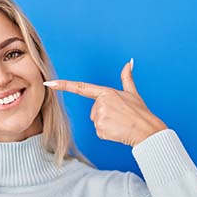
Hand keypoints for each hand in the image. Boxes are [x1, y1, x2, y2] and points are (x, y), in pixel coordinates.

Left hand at [43, 59, 167, 146]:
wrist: (147, 130)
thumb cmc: (140, 113)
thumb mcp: (133, 93)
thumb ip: (127, 78)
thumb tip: (129, 62)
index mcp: (106, 92)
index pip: (81, 88)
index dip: (63, 85)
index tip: (49, 83)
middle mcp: (101, 102)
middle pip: (93, 111)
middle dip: (104, 115)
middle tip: (119, 117)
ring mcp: (100, 115)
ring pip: (96, 122)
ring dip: (106, 125)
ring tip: (120, 123)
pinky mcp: (100, 128)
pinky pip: (98, 132)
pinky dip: (107, 134)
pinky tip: (117, 131)